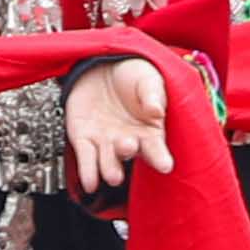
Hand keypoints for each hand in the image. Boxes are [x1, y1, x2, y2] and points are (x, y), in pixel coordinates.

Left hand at [61, 57, 172, 196]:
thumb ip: (152, 94)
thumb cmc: (132, 76)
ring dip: (109, 168)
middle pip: (129, 154)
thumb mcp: (147, 79)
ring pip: (108, 162)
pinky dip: (88, 172)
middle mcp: (128, 141)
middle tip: (128, 145)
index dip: (160, 157)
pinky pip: (86, 159)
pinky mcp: (84, 140)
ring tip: (112, 174)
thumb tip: (156, 109)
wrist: (101, 66)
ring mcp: (106, 142)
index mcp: (148, 130)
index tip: (165, 165)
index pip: (156, 148)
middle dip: (128, 152)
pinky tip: (90, 183)